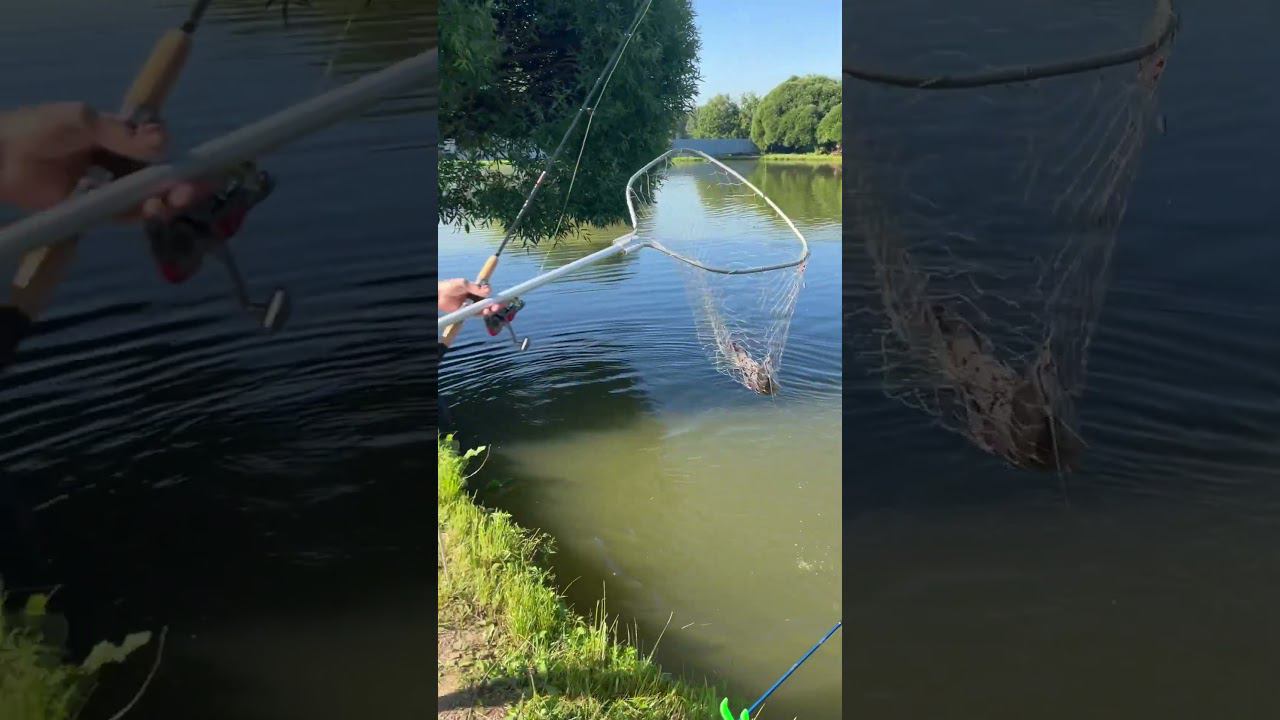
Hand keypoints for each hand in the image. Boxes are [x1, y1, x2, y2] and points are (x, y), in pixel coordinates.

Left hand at [0, 102, 206, 219]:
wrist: (0, 158)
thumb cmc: (36, 130)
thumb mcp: (82, 120)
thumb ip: (122, 133)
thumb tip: (163, 141)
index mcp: (119, 137)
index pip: (159, 149)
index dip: (180, 159)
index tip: (201, 168)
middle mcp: (118, 162)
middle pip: (158, 177)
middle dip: (178, 186)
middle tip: (189, 192)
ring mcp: (107, 188)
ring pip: (146, 198)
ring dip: (162, 202)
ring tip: (167, 204)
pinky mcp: (93, 210)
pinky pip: (123, 215)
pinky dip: (138, 214)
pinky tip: (148, 211)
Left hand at [439, 278, 501, 315]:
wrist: (438, 295)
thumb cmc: (449, 286)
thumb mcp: (464, 284)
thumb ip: (476, 288)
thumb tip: (489, 291)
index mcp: (476, 289)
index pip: (489, 293)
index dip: (496, 296)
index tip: (503, 298)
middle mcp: (475, 297)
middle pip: (488, 303)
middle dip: (494, 305)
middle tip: (496, 306)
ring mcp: (471, 305)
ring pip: (483, 309)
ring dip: (488, 310)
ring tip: (489, 310)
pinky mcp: (466, 312)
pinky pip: (476, 314)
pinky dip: (480, 314)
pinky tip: (482, 312)